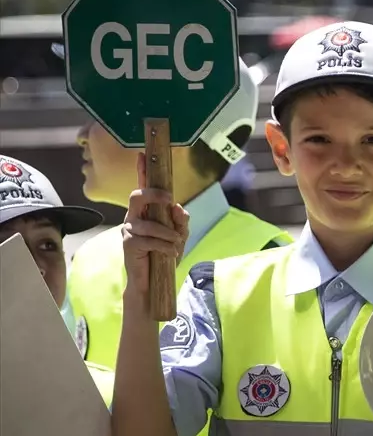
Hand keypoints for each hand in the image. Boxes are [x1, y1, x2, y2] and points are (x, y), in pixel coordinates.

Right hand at [121, 152, 187, 299]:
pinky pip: (149, 240)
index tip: (143, 154)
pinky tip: (171, 253)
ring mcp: (129, 230)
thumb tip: (177, 206)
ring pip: (148, 223)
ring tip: (176, 243)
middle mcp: (133, 217)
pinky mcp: (128, 245)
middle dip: (154, 194)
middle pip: (136, 195)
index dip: (142, 170)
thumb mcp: (179, 236)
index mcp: (145, 211)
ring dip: (168, 233)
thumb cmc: (164, 254)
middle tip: (169, 200)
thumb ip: (180, 220)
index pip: (142, 186)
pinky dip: (165, 246)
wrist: (154, 281)